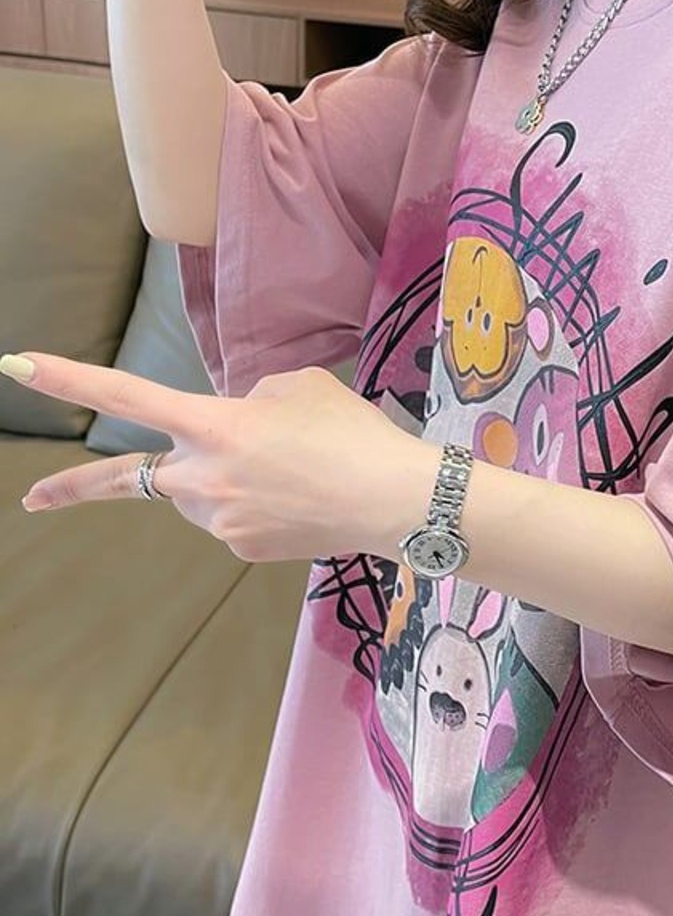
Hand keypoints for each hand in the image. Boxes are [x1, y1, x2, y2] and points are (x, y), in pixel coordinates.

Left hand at [2, 352, 437, 564]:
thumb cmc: (350, 431)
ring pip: (200, 494)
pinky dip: (255, 503)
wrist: (392, 500)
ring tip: (289, 471)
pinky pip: (233, 518)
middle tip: (34, 499)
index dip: (69, 379)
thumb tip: (235, 428)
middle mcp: (202, 478)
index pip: (127, 397)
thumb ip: (249, 401)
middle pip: (128, 479)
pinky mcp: (244, 548)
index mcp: (213, 425)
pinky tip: (300, 495)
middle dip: (75, 489)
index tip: (16, 366)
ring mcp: (219, 521)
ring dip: (222, 479)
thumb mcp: (298, 386)